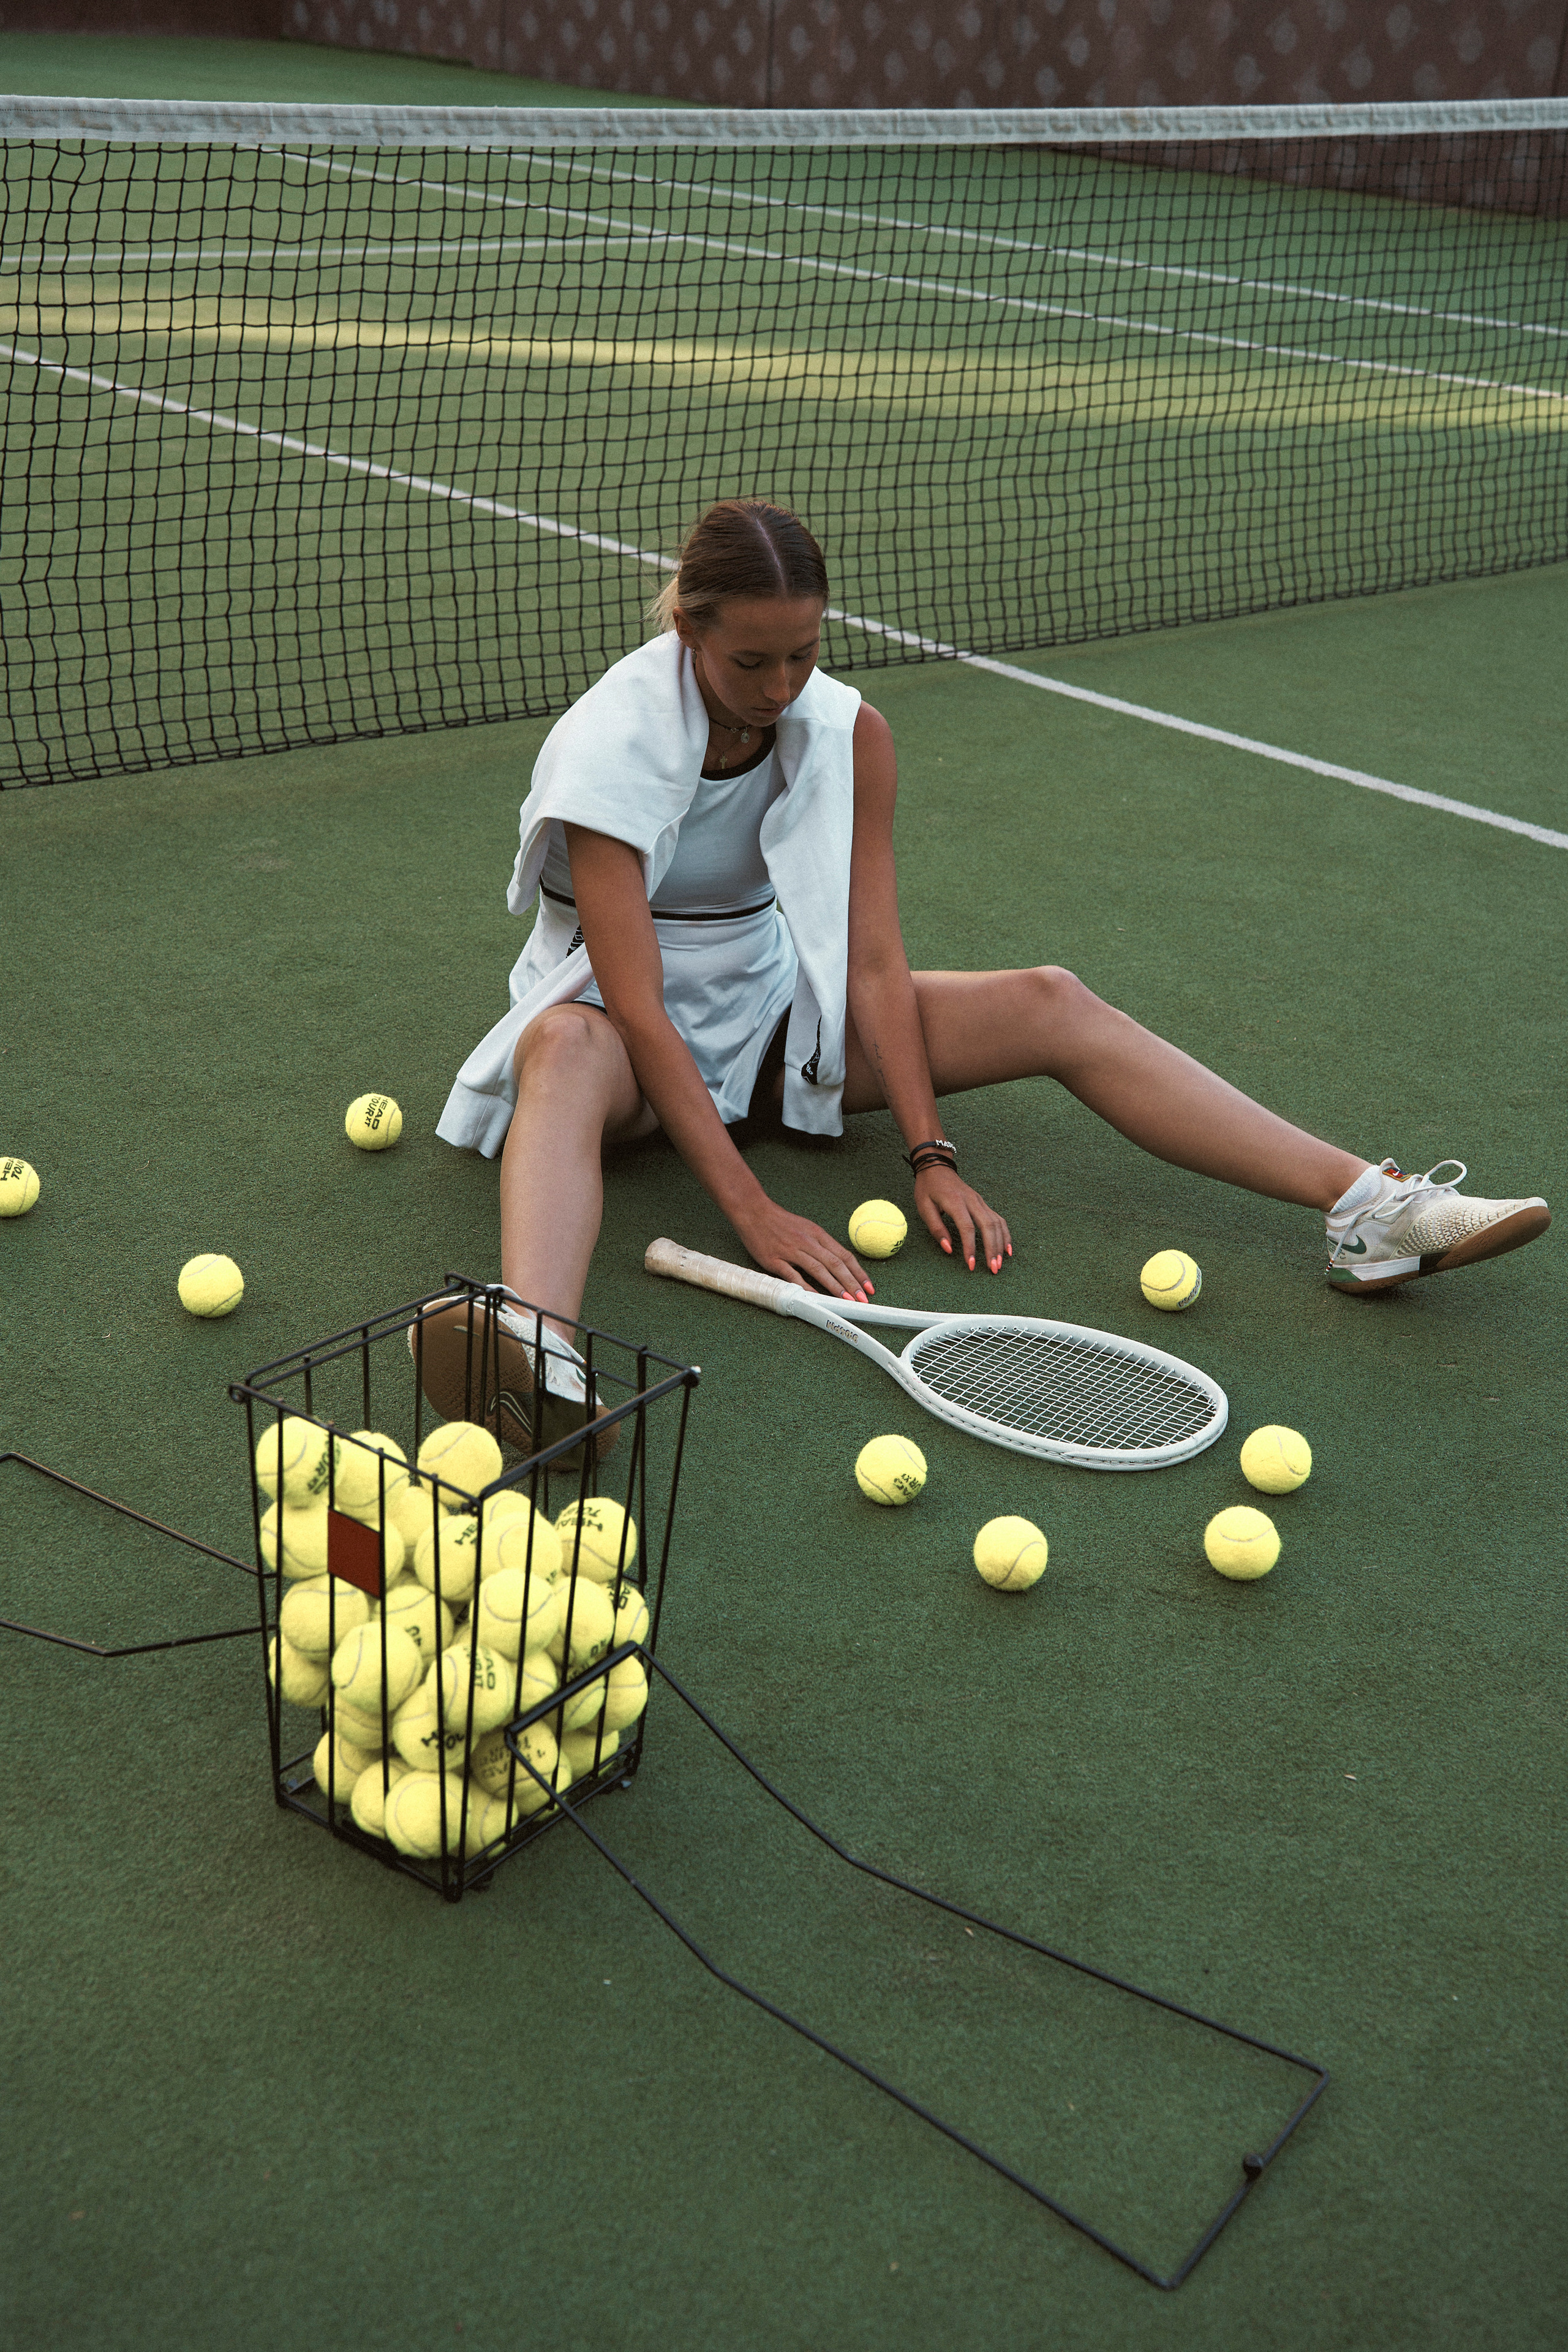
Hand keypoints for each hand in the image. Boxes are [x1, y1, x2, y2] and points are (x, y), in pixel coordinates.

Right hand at [731, 1197, 873, 1300]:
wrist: (753, 1211)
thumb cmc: (781, 1222)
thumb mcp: (806, 1228)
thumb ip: (821, 1244)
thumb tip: (839, 1262)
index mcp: (818, 1234)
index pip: (844, 1255)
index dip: (858, 1273)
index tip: (868, 1287)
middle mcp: (808, 1242)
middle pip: (835, 1264)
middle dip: (851, 1283)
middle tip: (862, 1300)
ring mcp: (791, 1251)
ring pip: (818, 1270)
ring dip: (834, 1287)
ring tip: (846, 1300)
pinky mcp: (775, 1260)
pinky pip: (793, 1276)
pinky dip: (806, 1288)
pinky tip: (816, 1298)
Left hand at [914, 1164, 1011, 1272]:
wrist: (937, 1167)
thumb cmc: (928, 1189)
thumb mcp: (924, 1207)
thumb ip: (936, 1229)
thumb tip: (949, 1249)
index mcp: (955, 1202)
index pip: (967, 1228)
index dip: (970, 1248)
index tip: (970, 1265)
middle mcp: (972, 1201)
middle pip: (988, 1226)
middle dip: (992, 1250)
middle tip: (993, 1269)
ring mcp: (981, 1202)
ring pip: (997, 1223)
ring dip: (1000, 1245)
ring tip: (999, 1264)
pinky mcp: (984, 1204)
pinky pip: (999, 1220)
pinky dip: (1005, 1235)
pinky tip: (1007, 1249)